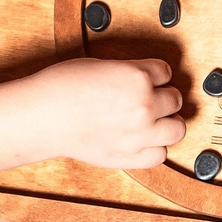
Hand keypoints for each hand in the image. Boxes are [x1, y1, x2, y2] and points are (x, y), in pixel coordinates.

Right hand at [12, 57, 187, 167]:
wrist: (44, 117)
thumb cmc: (63, 87)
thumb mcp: (103, 65)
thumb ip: (130, 74)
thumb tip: (146, 81)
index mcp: (138, 77)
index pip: (166, 72)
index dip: (155, 76)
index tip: (147, 81)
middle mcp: (144, 105)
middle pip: (175, 99)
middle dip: (163, 99)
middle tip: (148, 101)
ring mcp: (141, 133)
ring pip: (178, 129)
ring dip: (168, 124)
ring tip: (154, 122)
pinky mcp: (132, 156)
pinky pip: (161, 155)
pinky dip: (154, 149)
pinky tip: (143, 141)